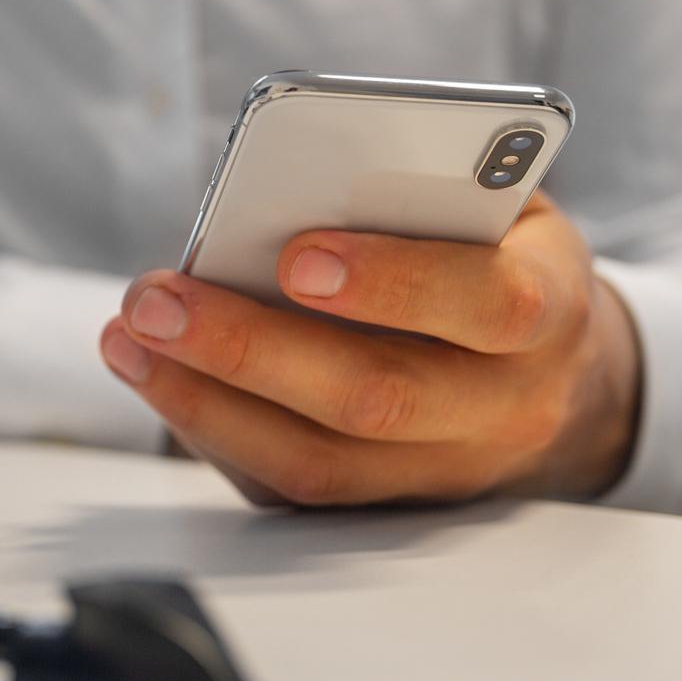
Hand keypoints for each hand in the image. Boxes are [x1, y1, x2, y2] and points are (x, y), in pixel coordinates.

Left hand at [99, 195, 641, 506]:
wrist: (550, 368)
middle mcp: (505, 407)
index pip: (488, 304)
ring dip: (207, 401)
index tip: (297, 257)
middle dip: (251, 349)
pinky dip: (210, 431)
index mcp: (549, 310)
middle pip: (376, 399)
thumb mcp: (490, 199)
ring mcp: (444, 471)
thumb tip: (292, 175)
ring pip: (319, 463)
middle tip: (155, 300)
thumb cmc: (496, 253)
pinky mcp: (381, 505)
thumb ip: (417, 183)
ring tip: (131, 337)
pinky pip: (286, 487)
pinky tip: (156, 375)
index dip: (395, 283)